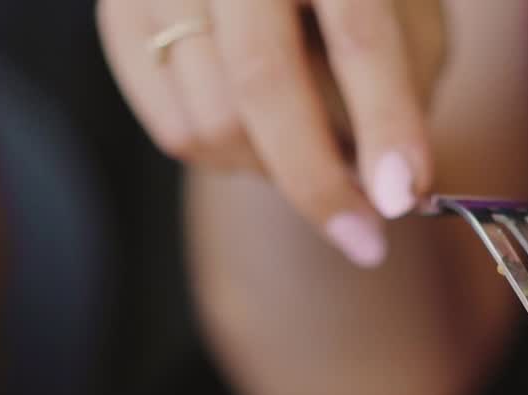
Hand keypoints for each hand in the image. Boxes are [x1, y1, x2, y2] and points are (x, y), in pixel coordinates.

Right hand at [98, 0, 446, 265]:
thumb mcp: (407, 21)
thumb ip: (405, 93)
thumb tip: (387, 191)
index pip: (356, 33)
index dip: (385, 122)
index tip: (400, 199)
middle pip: (262, 79)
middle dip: (317, 180)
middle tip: (364, 239)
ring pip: (214, 119)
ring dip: (273, 167)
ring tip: (309, 146)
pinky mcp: (120, 12)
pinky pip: (177, 132)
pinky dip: (229, 159)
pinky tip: (258, 129)